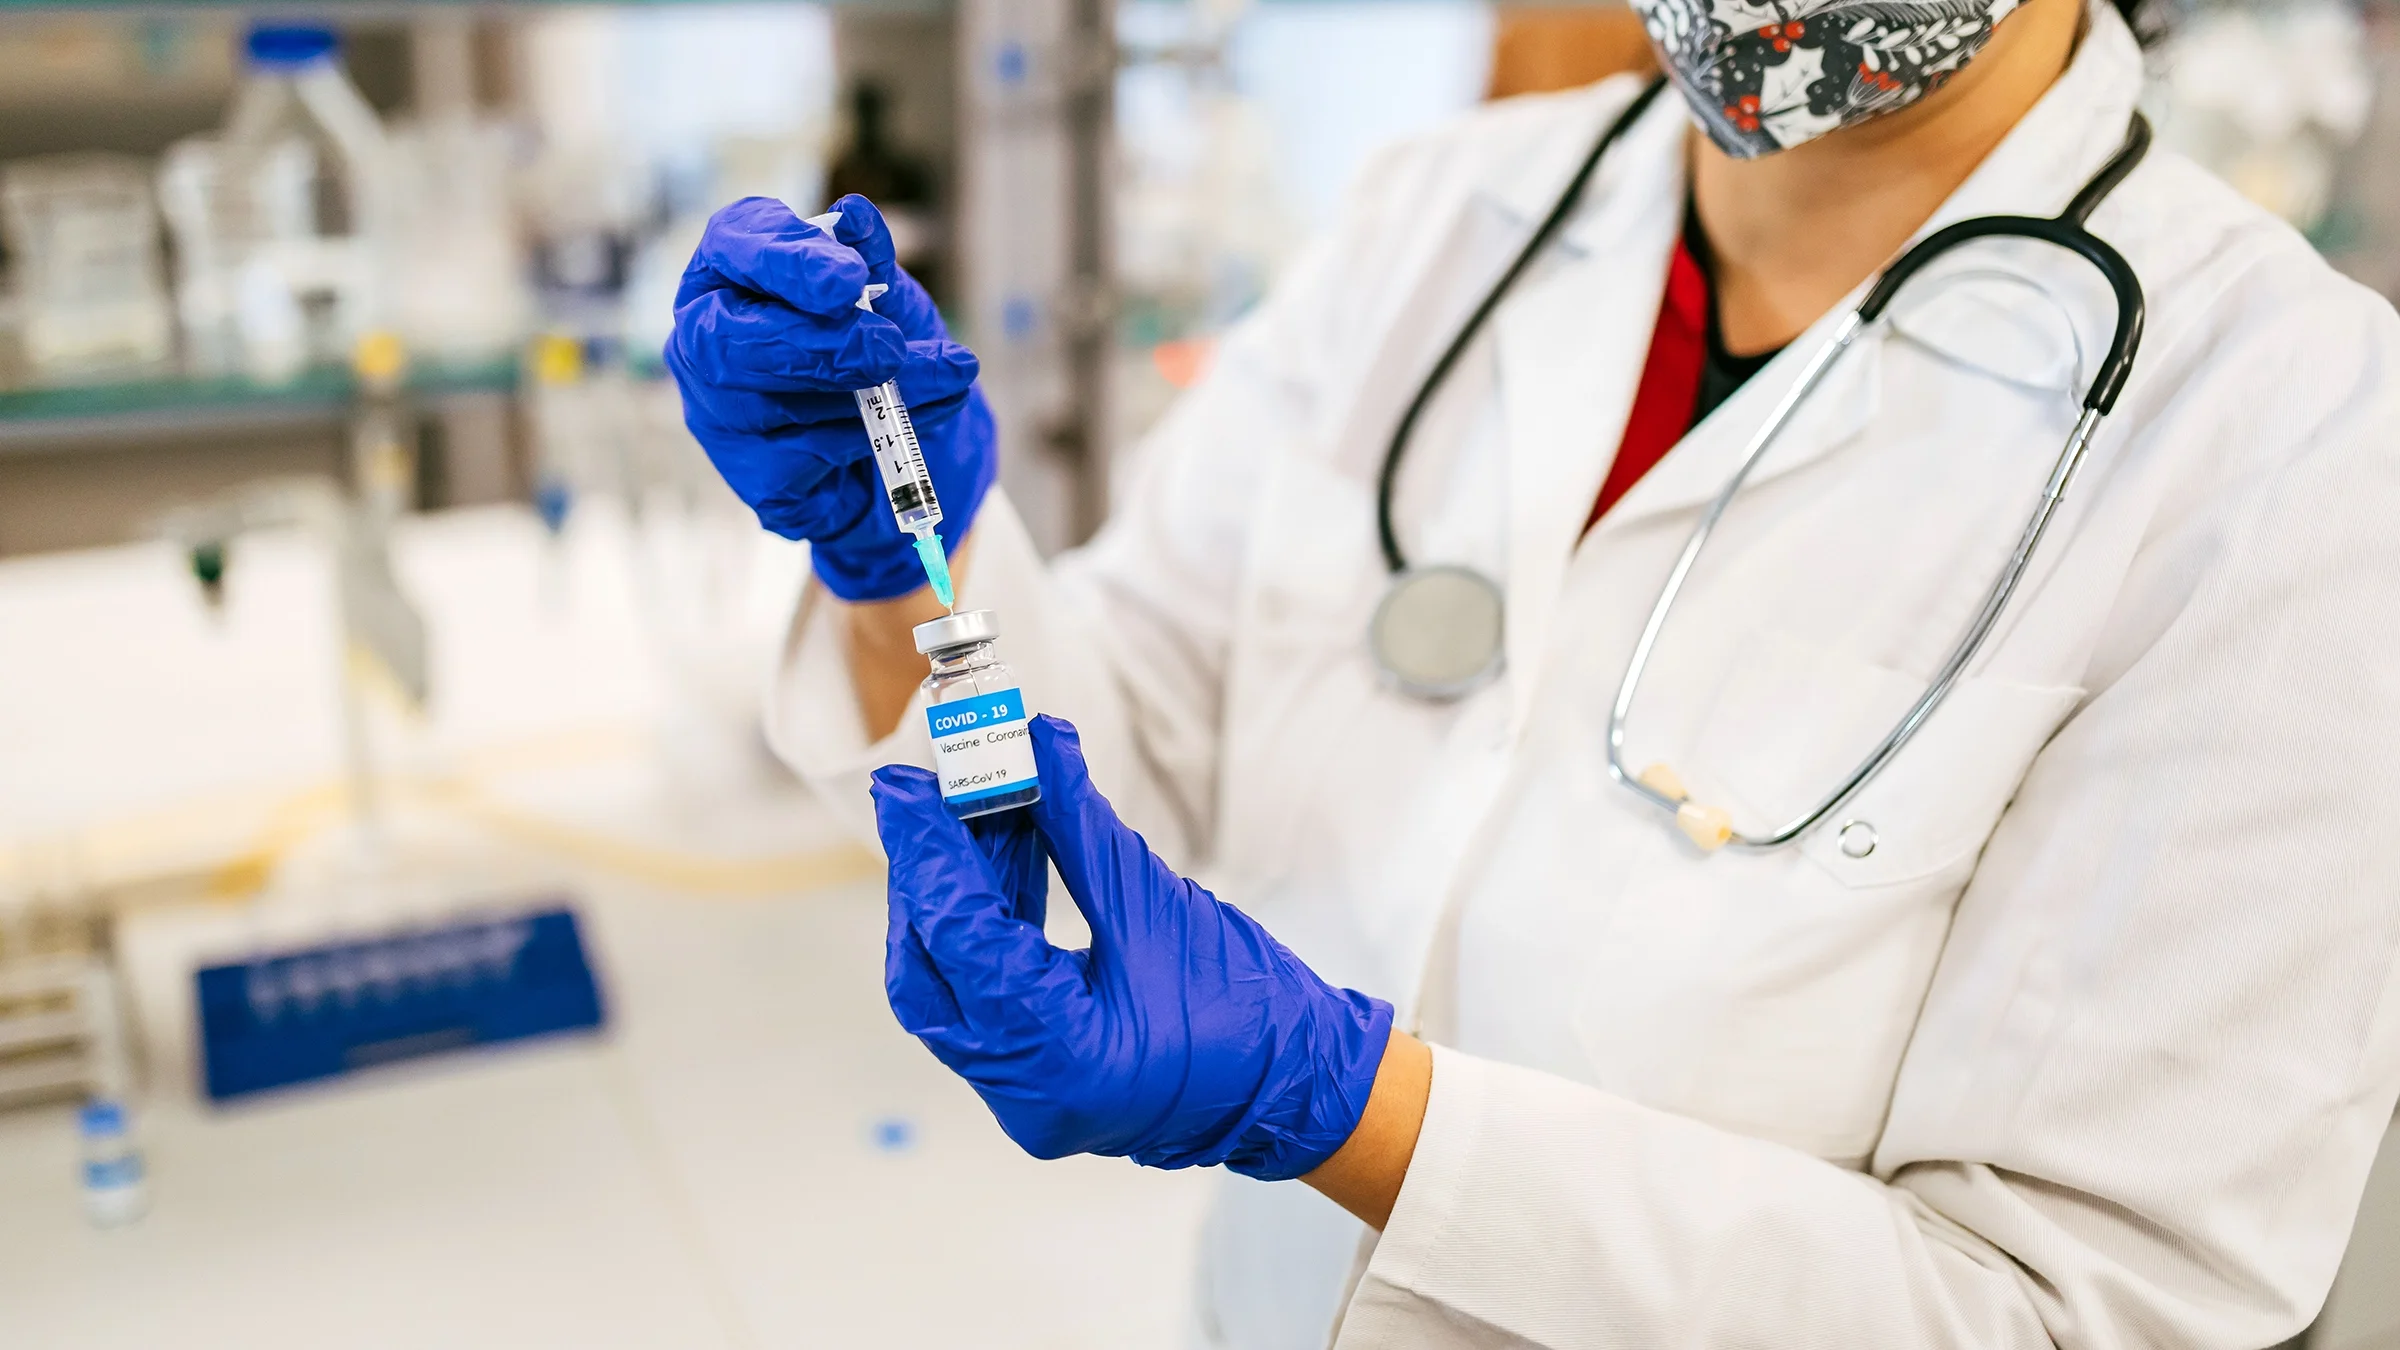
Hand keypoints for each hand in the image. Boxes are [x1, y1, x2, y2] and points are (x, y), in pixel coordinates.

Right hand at [665, 194, 997, 601]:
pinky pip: (805, 458)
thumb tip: (856, 217)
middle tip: (890, 347)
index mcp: (728, 270)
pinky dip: (871, 437)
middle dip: (819, 344)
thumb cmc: (876, 345)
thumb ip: (869, 258)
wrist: (904, 440)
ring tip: (947, 375)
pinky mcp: (753, 476)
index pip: (733, 248)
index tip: (849, 279)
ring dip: (871, 392)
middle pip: (730, 342)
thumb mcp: (885, 294)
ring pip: (776, 406)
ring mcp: (718, 414)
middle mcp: (702, 339)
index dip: (786, 262)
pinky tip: (917, 423)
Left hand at [872, 716, 1395, 1179]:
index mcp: (1061, 1057)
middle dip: (925, 876)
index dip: (927, 852)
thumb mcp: (1157, 905)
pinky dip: (986, 932)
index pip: (961, 939)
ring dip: (956, 897)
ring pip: (952, 986)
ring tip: (971, 812)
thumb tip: (1036, 746)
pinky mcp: (1038, 1082)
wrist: (1299, 1087)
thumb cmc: (1250, 1007)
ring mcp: (1028, 1097)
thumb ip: (1080, 827)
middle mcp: (1028, 1092)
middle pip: (931, 970)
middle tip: (922, 795)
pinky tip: (1000, 863)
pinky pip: (986, 1000)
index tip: (903, 783)